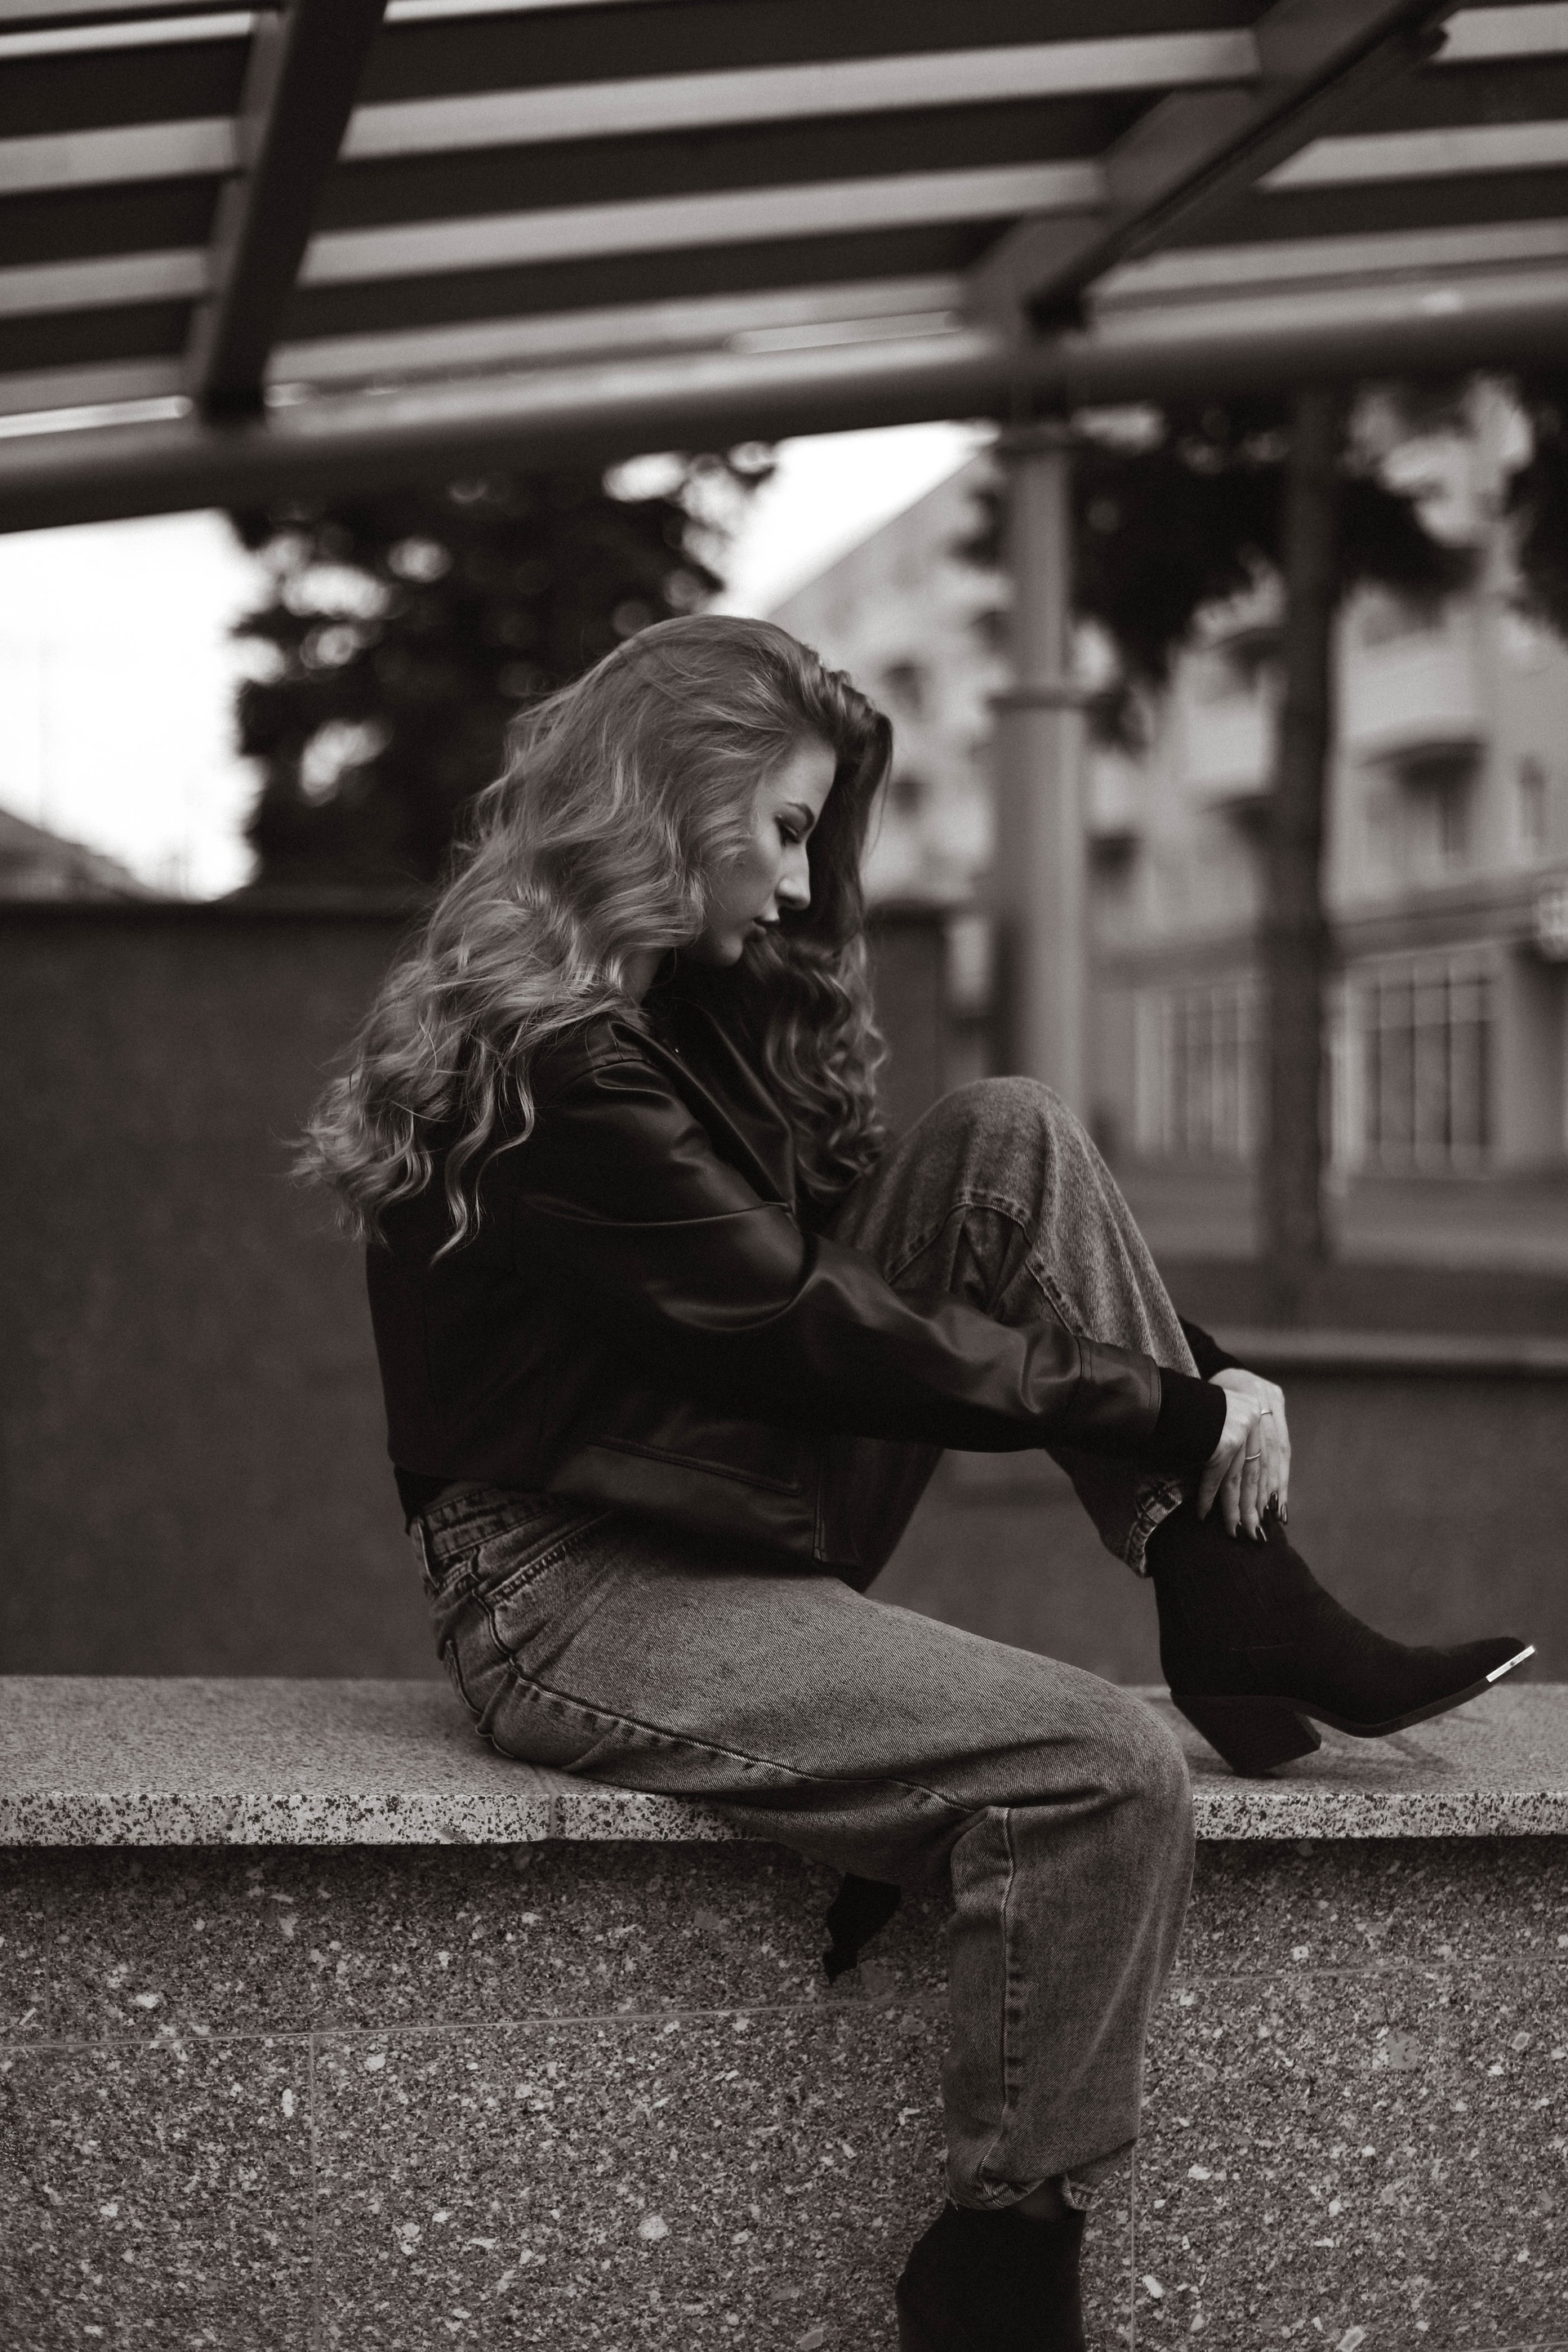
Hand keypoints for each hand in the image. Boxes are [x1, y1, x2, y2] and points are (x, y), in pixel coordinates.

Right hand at [1194, 1370, 1289, 1540]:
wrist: (1158, 1394)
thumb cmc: (1183, 1407)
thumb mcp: (1218, 1418)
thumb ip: (1236, 1438)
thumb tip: (1245, 1478)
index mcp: (1258, 1406)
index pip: (1268, 1455)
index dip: (1268, 1486)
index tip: (1266, 1511)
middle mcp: (1254, 1414)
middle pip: (1257, 1469)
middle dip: (1254, 1504)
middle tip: (1255, 1532)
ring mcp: (1241, 1427)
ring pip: (1239, 1477)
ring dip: (1234, 1508)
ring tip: (1233, 1530)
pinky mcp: (1225, 1440)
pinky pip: (1218, 1476)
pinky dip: (1209, 1497)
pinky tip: (1204, 1513)